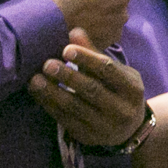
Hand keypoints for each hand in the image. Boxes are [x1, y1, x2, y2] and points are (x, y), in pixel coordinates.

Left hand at [29, 35, 147, 145]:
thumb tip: (74, 31)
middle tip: (47, 63)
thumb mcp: (118, 72)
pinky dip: (49, 105)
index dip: (87, 59)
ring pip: (75, 107)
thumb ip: (96, 53)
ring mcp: (104, 126)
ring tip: (35, 79)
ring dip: (52, 92)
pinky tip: (38, 93)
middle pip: (92, 90)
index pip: (109, 71)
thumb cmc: (120, 91)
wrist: (130, 129)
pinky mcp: (87, 136)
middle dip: (68, 76)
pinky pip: (65, 119)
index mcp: (132, 89)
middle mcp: (122, 110)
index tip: (67, 49)